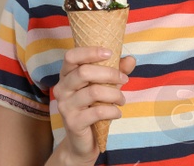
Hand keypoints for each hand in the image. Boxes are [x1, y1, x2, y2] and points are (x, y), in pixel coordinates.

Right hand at [50, 47, 136, 162]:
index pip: (71, 56)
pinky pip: (98, 112)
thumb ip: (116, 72)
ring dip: (115, 95)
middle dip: (110, 74)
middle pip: (83, 72)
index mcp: (66, 75)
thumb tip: (131, 59)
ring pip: (93, 92)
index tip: (110, 53)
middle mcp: (62, 88)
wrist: (83, 141)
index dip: (90, 52)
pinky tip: (117, 113)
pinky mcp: (73, 122)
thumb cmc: (93, 109)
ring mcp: (65, 106)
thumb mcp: (105, 87)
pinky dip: (113, 111)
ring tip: (122, 100)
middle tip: (124, 80)